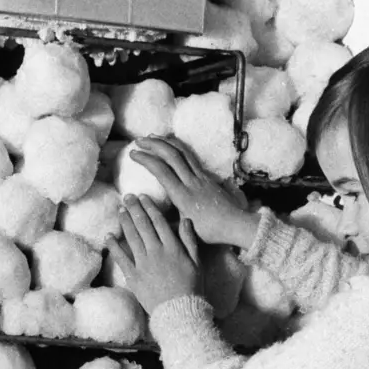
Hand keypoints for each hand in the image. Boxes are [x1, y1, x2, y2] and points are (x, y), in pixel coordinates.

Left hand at [106, 195, 200, 314]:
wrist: (179, 312)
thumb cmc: (192, 288)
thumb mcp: (197, 263)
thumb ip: (190, 240)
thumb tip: (185, 220)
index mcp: (173, 247)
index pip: (159, 221)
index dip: (150, 207)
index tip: (143, 196)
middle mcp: (156, 252)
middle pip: (143, 225)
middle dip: (134, 209)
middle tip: (127, 196)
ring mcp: (143, 264)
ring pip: (131, 238)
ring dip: (124, 222)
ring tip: (120, 210)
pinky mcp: (133, 277)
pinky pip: (121, 259)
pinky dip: (114, 247)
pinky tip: (108, 236)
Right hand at [130, 137, 257, 249]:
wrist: (236, 225)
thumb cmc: (210, 231)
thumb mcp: (184, 230)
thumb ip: (165, 221)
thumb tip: (147, 213)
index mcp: (182, 196)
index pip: (161, 171)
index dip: (145, 159)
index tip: (133, 154)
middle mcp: (192, 182)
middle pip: (171, 155)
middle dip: (153, 144)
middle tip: (138, 140)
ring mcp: (201, 176)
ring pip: (183, 151)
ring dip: (166, 141)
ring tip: (153, 136)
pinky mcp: (208, 176)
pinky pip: (191, 156)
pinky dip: (179, 146)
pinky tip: (172, 144)